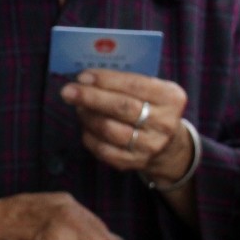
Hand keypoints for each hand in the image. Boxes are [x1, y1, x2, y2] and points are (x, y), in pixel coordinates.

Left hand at [61, 70, 193, 184]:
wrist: (169, 145)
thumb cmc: (152, 108)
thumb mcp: (152, 90)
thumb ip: (127, 82)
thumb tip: (88, 78)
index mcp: (171, 98)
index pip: (135, 85)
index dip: (106, 80)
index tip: (83, 76)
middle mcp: (164, 122)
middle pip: (122, 107)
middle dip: (91, 97)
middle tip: (68, 91)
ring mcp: (151, 145)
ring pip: (110, 129)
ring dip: (88, 116)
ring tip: (78, 107)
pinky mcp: (136, 162)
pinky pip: (104, 150)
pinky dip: (89, 136)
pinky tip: (85, 126)